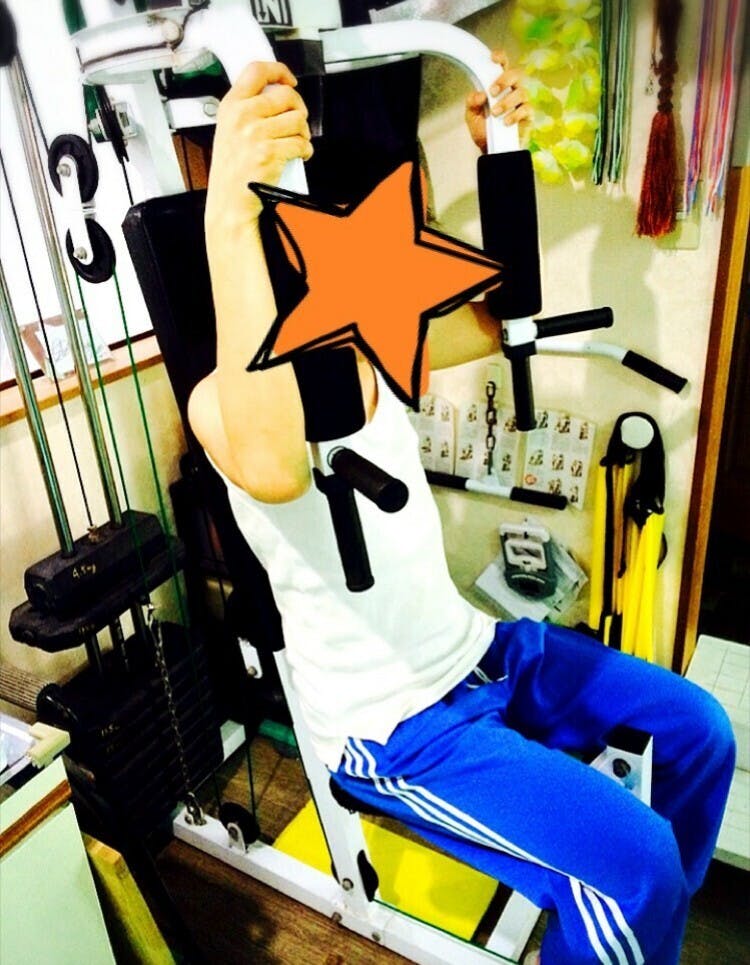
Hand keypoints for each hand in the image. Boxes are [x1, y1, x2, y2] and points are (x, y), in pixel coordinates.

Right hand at [206, 61, 312, 224]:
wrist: (229, 202)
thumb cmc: (231, 171)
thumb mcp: (228, 130)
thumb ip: (247, 110)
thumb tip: (276, 96)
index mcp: (231, 106)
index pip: (257, 71)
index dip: (279, 71)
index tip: (289, 80)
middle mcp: (243, 116)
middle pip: (286, 95)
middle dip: (299, 108)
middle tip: (298, 121)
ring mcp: (256, 134)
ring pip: (298, 119)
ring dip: (303, 132)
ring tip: (297, 142)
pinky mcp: (270, 153)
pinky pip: (301, 143)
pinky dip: (305, 150)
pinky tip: (299, 155)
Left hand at [465, 50, 531, 153]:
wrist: (490, 149)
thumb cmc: (484, 130)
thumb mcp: (472, 116)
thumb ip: (472, 103)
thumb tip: (480, 94)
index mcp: (499, 85)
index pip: (503, 65)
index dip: (500, 58)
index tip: (493, 59)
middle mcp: (512, 90)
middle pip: (516, 74)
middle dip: (504, 80)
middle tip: (492, 92)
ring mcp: (522, 102)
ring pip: (521, 92)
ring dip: (506, 102)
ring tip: (495, 114)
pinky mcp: (528, 115)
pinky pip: (526, 109)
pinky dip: (514, 115)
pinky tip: (506, 122)